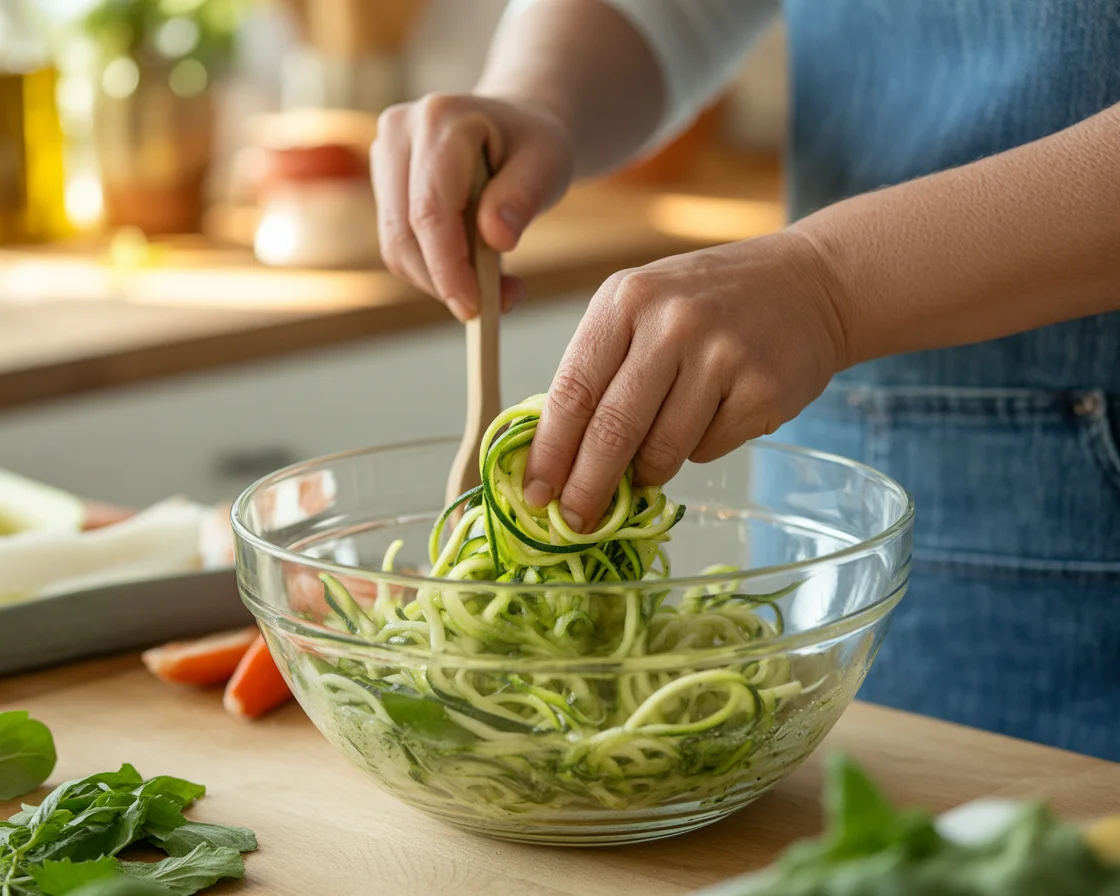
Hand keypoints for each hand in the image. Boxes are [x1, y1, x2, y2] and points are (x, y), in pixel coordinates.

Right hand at [371, 93, 574, 321]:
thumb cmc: (534, 145)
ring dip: (440, 281)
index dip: (446, 265)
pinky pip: (400, 245)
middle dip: (444, 281)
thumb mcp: (549, 164)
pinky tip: (473, 269)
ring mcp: (385, 155)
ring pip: (396, 246)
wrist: (516, 128)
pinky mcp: (384, 183)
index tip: (473, 307)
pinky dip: (435, 270)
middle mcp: (399, 131)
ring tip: (497, 286)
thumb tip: (496, 239)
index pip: (430, 209)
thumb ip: (523, 197)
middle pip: (404, 233)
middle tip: (497, 306)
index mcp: (440, 119)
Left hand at [522, 231, 849, 530]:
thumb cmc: (708, 302)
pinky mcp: (763, 391)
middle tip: (574, 523)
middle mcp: (672, 322)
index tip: (534, 494)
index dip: (549, 451)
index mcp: (626, 299)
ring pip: (662, 450)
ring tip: (654, 455)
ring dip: (648, 471)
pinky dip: (700, 449)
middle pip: (612, 430)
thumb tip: (558, 459)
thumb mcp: (642, 308)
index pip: (573, 390)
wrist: (810, 285)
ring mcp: (722, 356)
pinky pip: (709, 451)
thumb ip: (600, 369)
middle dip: (587, 488)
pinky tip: (715, 413)